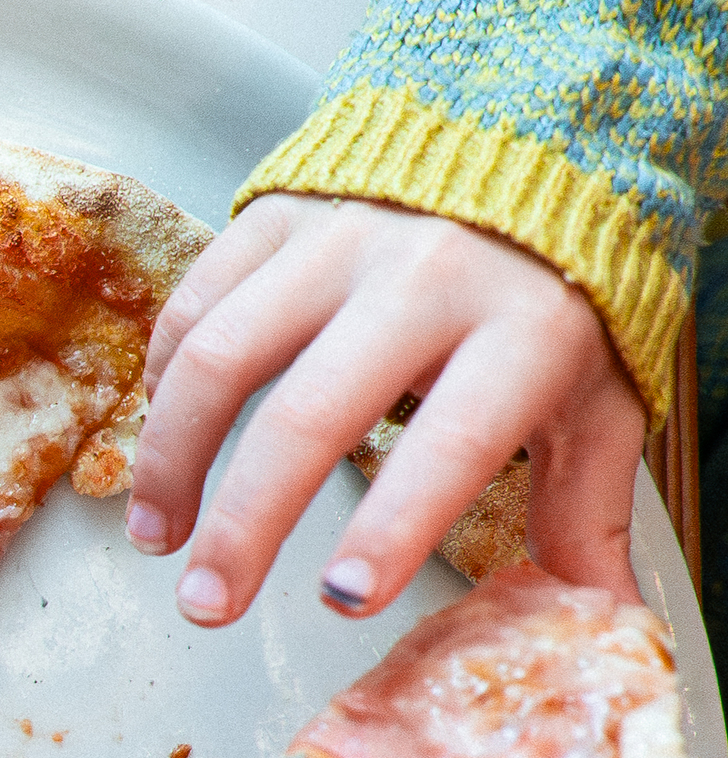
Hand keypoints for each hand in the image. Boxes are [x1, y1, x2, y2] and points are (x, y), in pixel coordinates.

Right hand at [124, 192, 645, 626]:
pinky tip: (158, 443)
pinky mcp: (277, 215)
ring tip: (158, 535)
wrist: (527, 139)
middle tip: (208, 604)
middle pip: (307, 414)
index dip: (394, 525)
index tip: (343, 598)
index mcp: (522, 330)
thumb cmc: (555, 294)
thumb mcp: (598, 399)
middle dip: (244, 524)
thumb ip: (586, 510)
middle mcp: (424, 278)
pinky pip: (194, 303)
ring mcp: (339, 240)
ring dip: (171, 459)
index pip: (451, 441)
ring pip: (221, 357)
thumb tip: (600, 618)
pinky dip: (161, 382)